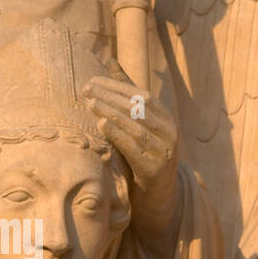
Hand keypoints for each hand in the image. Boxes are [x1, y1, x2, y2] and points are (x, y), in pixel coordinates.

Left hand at [84, 72, 178, 210]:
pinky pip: (135, 148)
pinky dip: (118, 134)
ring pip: (136, 126)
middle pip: (139, 109)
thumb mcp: (139, 125)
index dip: (117, 86)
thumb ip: (127, 95)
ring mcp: (164, 151)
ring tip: (91, 103)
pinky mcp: (155, 170)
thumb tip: (110, 61)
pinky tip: (102, 124)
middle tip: (87, 89)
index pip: (142, 95)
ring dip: (112, 113)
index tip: (93, 81)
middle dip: (111, 97)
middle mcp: (169, 132)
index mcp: (166, 119)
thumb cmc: (144, 155)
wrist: (159, 197)